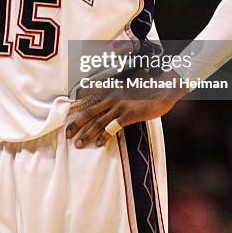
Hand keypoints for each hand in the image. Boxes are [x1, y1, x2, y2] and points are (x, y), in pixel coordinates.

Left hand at [66, 95, 180, 147]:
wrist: (163, 88)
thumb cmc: (147, 91)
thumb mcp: (128, 90)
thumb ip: (117, 97)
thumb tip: (108, 109)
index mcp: (110, 91)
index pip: (90, 102)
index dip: (78, 113)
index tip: (69, 122)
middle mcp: (112, 97)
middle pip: (89, 112)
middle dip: (77, 125)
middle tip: (68, 135)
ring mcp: (120, 106)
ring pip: (98, 122)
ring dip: (87, 134)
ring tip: (79, 144)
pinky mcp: (129, 114)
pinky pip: (113, 127)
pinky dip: (105, 136)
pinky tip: (100, 144)